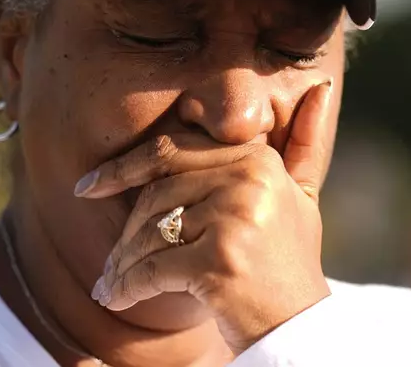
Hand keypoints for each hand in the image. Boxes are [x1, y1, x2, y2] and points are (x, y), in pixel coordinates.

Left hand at [79, 82, 333, 353]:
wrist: (301, 325)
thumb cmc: (290, 259)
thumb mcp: (302, 197)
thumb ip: (305, 142)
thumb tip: (323, 85)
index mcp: (258, 159)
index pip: (172, 151)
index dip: (123, 168)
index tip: (88, 186)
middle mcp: (248, 180)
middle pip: (156, 195)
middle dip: (124, 232)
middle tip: (108, 262)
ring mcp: (235, 217)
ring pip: (150, 232)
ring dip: (121, 264)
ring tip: (110, 284)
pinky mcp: (219, 259)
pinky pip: (152, 268)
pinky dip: (126, 287)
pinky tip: (116, 299)